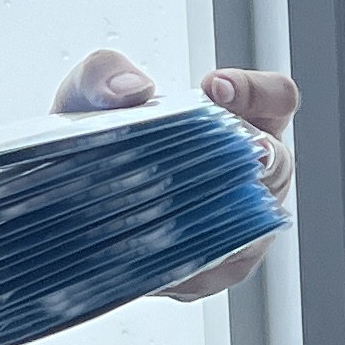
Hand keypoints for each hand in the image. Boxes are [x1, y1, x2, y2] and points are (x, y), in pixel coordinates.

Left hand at [54, 49, 297, 301]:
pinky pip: (217, 266)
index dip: (256, 91)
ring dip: (218, 211)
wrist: (65, 205)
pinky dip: (189, 254)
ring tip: (175, 203)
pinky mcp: (214, 271)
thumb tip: (131, 90)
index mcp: (241, 120)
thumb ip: (104, 74)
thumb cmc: (97, 145)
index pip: (276, 98)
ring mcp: (241, 227)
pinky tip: (155, 246)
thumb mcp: (88, 96)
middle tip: (216, 150)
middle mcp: (252, 175)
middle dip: (248, 155)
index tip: (214, 88)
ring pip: (253, 224)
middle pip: (279, 164)